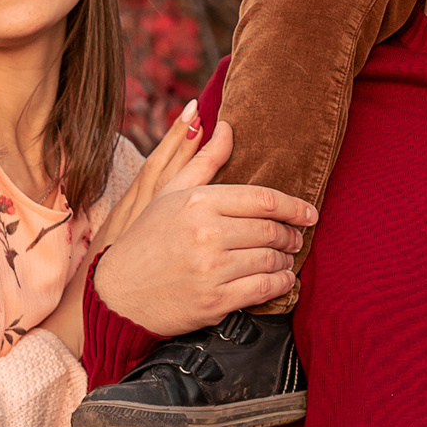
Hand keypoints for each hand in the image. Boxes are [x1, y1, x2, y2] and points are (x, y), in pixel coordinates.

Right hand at [93, 125, 318, 336]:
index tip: (309, 213)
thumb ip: (204, 160)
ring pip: (271, 260)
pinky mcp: (215, 300)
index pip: (263, 199)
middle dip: (290, 235)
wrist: (117, 294)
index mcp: (198, 202)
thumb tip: (228, 127)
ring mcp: (211, 268)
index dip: (294, 206)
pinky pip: (264, 289)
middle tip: (295, 238)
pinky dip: (280, 285)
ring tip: (286, 258)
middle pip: (270, 230)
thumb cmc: (146, 239)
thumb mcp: (170, 193)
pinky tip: (281, 280)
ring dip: (286, 260)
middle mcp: (206, 233)